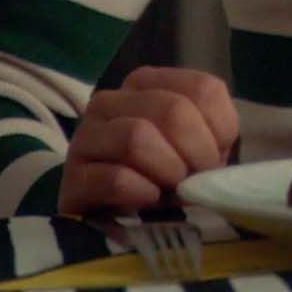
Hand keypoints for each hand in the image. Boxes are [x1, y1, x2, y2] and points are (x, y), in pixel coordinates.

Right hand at [59, 66, 238, 214]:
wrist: (107, 210)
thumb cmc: (161, 169)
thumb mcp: (193, 144)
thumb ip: (211, 134)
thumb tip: (215, 156)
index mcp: (146, 82)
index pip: (203, 89)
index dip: (219, 130)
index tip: (217, 156)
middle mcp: (112, 99)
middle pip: (172, 111)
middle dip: (196, 152)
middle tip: (195, 178)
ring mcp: (86, 136)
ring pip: (138, 137)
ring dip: (168, 170)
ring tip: (172, 189)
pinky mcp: (72, 179)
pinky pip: (114, 178)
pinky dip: (142, 192)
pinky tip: (149, 198)